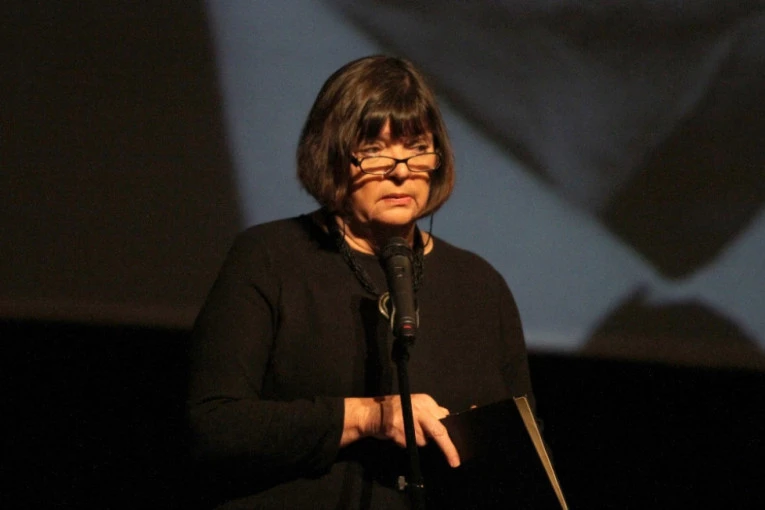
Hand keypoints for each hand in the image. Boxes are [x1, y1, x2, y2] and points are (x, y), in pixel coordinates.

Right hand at [343, 394, 460, 467]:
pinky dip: (406, 443)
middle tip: (454, 461)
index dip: (450, 433)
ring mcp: (409, 417)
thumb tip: (446, 420)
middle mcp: (420, 407)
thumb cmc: (395, 411)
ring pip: (423, 440)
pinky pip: (410, 443)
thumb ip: (430, 414)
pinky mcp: (398, 428)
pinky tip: (398, 434)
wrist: (370, 413)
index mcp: (426, 401)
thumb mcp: (415, 406)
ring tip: (406, 432)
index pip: (444, 418)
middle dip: (448, 448)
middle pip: (439, 431)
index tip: (456, 448)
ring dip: (418, 441)